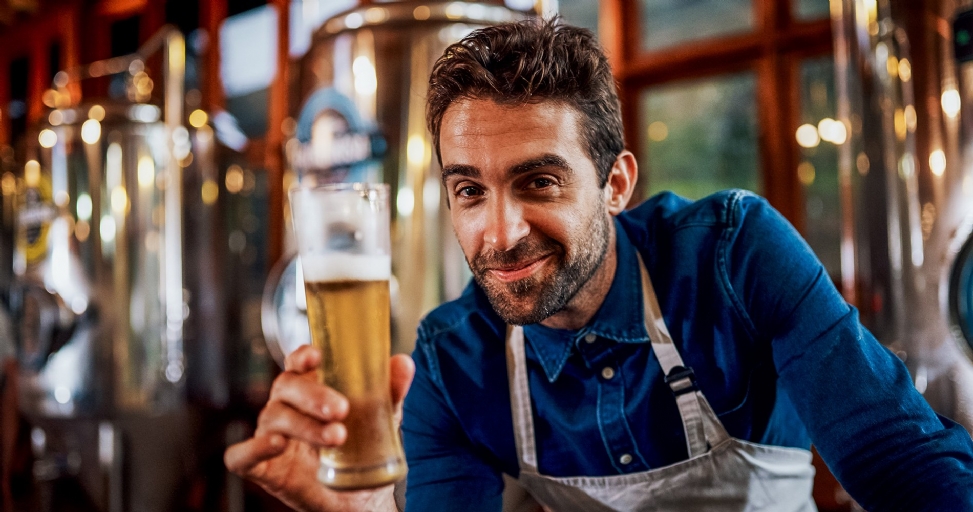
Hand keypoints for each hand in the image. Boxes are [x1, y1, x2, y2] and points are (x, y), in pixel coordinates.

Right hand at [225, 345, 414, 511]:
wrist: (359, 497)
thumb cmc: (363, 447)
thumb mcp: (382, 417)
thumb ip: (390, 391)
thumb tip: (404, 362)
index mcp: (310, 388)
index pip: (297, 363)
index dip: (302, 356)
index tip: (317, 355)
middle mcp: (285, 406)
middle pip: (286, 387)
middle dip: (313, 395)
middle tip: (343, 409)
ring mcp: (270, 434)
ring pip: (273, 418)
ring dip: (304, 425)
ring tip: (337, 436)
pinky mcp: (260, 466)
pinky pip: (241, 455)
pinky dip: (252, 447)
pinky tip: (277, 444)